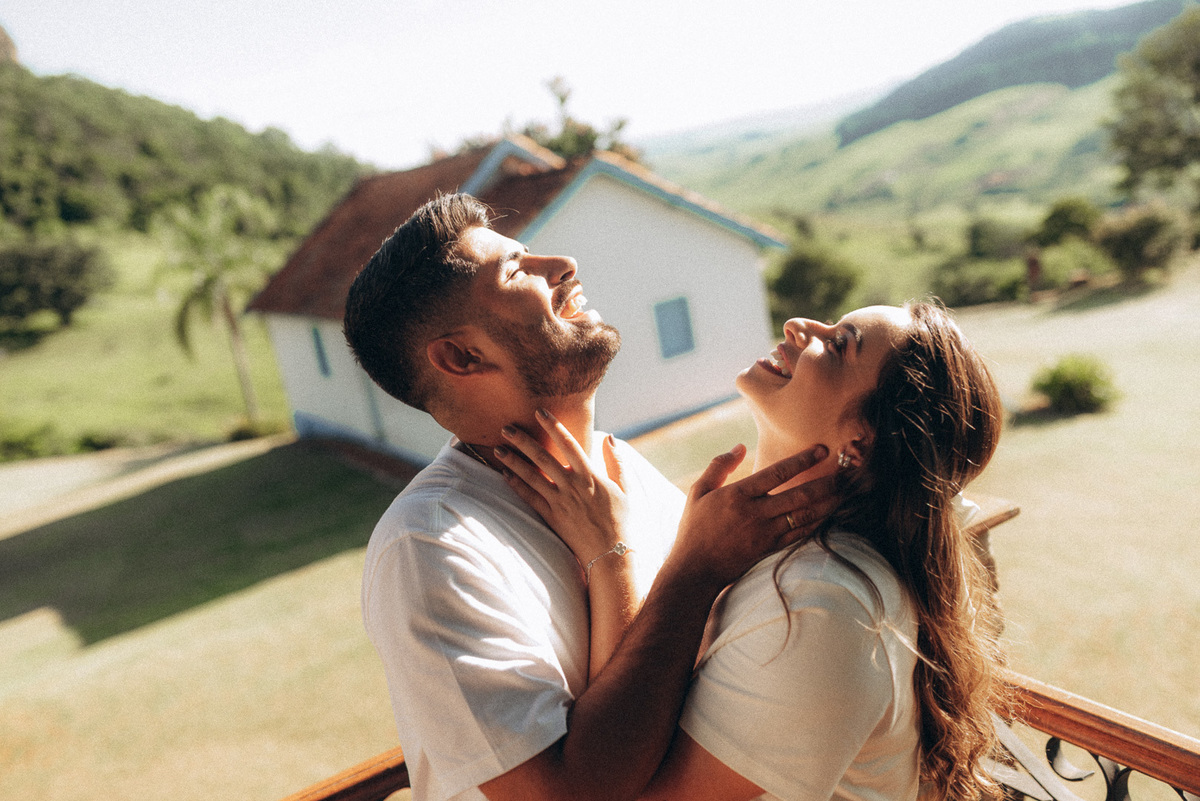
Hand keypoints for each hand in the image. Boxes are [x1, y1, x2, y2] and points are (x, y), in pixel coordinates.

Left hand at [495, 409, 629, 567]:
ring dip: (513, 461)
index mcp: (590, 475)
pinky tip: (505, 475)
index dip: (554, 426)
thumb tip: (610, 438)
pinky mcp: (552, 517)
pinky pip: (530, 498)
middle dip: (523, 441)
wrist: (611, 554)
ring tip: (498, 449)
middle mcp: (572, 486)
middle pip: (543, 457)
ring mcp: (560, 502)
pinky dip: (517, 486)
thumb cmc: (621, 520)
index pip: (569, 444)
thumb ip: (617, 462)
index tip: (540, 412)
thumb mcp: (625, 489)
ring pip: (532, 477)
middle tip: (506, 427)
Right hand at [665, 444, 834, 592]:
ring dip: (827, 503)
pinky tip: (829, 514)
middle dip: (825, 482)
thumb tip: (740, 446)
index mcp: (738, 495)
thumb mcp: (698, 492)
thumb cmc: (694, 528)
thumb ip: (719, 466)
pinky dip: (817, 523)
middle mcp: (756, 513)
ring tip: (845, 491)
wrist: (695, 570)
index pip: (777, 473)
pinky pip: (800, 534)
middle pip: (799, 495)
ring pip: (804, 515)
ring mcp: (765, 533)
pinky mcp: (770, 549)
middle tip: (846, 471)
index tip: (822, 449)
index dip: (802, 460)